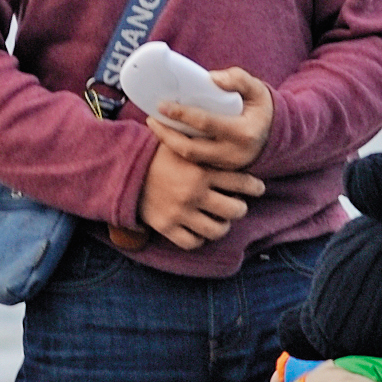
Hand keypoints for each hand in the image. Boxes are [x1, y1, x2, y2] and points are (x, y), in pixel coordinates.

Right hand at [138, 134, 262, 247]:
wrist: (124, 169)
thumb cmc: (156, 154)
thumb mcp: (182, 143)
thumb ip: (206, 146)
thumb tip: (230, 139)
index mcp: (202, 170)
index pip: (242, 182)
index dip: (255, 187)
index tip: (258, 188)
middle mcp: (194, 193)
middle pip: (235, 210)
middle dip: (239, 208)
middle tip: (236, 205)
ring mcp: (181, 213)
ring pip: (217, 230)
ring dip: (222, 226)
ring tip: (220, 220)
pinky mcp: (167, 227)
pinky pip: (193, 242)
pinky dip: (199, 239)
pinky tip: (199, 230)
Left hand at [145, 67, 275, 170]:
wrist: (274, 134)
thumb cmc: (261, 108)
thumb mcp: (257, 89)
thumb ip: (238, 79)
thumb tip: (212, 78)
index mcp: (244, 133)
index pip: (206, 124)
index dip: (182, 115)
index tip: (162, 105)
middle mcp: (234, 154)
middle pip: (191, 149)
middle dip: (167, 135)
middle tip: (152, 119)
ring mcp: (227, 166)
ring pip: (190, 159)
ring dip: (169, 143)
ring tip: (156, 126)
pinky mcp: (221, 170)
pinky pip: (195, 162)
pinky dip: (179, 149)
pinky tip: (168, 135)